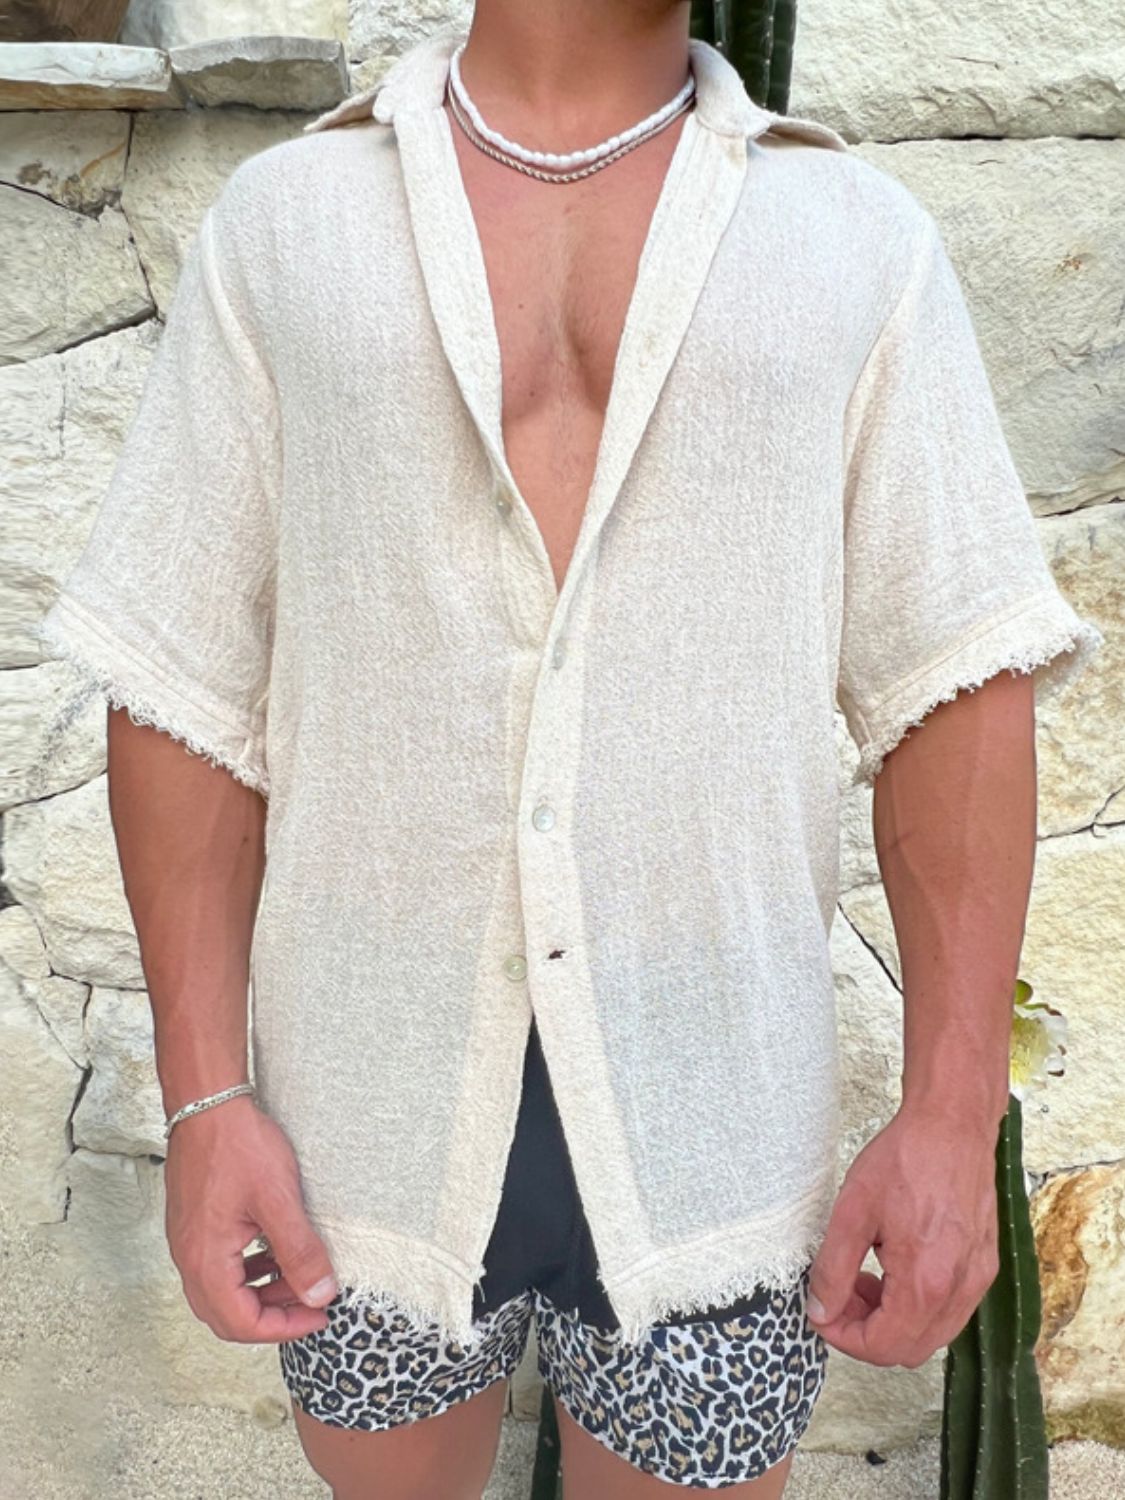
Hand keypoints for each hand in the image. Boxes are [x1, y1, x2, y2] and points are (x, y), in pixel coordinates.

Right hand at [164, 1095, 339, 1342]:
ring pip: (221, 1292)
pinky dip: (248, 1271)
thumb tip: (320, 1295)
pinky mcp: (193, 1224)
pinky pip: (217, 1267)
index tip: (319, 1316)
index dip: (284, 1327)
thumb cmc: (238, 1145)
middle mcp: (188, 1258)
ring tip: (298, 1276)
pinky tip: (273, 1253)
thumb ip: (300, 1252)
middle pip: (227, 1316)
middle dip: (272, 1315)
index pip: (241, 1323)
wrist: (207, 1103)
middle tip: (311, 1302)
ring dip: (260, 1293)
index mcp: (205, 1260)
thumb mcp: (280, 1200)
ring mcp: (187, 1241)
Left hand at [805, 1103, 1000, 1366]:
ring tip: (865, 1277)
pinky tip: (894, 1266)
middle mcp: (960, 1290)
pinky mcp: (984, 1266)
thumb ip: (833, 1269)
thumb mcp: (852, 1211)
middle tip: (841, 1294)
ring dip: (892, 1320)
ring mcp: (978, 1280)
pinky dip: (917, 1305)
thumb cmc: (906, 1159)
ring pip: (931, 1334)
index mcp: (926, 1282)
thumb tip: (820, 1310)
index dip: (844, 1338)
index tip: (822, 1313)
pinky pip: (949, 1311)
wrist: (953, 1125)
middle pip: (908, 1349)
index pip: (882, 1346)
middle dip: (866, 1331)